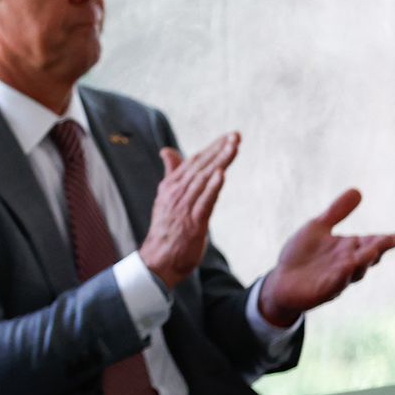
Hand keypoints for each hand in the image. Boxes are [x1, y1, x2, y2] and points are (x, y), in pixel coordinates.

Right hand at [139, 131, 238, 288]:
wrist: (158, 259)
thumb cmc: (167, 228)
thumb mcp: (167, 197)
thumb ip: (172, 174)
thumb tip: (168, 151)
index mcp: (171, 185)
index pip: (194, 161)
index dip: (212, 148)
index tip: (229, 136)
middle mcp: (176, 192)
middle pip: (200, 166)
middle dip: (219, 149)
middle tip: (236, 136)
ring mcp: (184, 207)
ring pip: (204, 179)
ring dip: (219, 162)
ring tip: (233, 148)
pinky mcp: (193, 222)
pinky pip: (204, 201)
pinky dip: (212, 187)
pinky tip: (221, 175)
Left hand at [257, 189, 394, 327]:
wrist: (280, 281)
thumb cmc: (302, 254)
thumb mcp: (317, 227)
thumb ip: (337, 212)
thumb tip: (357, 190)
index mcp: (349, 249)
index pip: (372, 242)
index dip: (386, 240)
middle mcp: (348, 264)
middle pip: (368, 257)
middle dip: (378, 248)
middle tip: (389, 239)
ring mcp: (337, 279)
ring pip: (355, 271)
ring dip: (362, 261)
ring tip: (371, 251)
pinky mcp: (322, 290)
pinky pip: (334, 284)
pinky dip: (341, 276)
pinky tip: (345, 267)